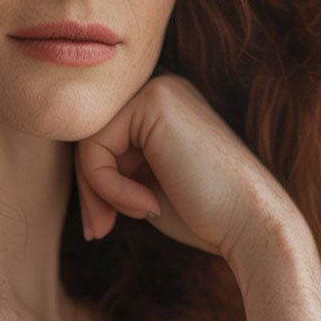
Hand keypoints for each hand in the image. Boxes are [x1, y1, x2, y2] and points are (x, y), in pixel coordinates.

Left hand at [73, 73, 301, 263]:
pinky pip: (96, 146)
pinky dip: (108, 186)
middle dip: (88, 189)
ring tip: (125, 220)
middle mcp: (160, 89)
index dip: (92, 186)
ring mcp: (158, 89)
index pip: (100, 139)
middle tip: (98, 232)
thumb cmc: (203, 215)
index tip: (100, 227)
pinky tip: (147, 205)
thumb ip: (113, 166)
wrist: (253, 226)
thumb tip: (68, 167)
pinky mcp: (154, 101)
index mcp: (162, 107)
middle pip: (89, 135)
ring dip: (97, 191)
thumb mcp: (144, 185)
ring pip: (87, 140)